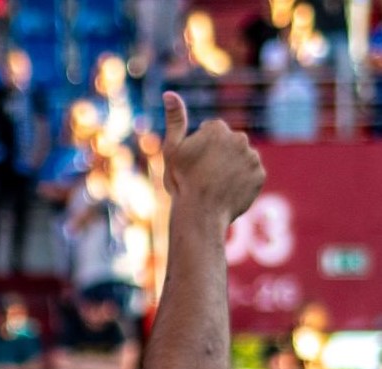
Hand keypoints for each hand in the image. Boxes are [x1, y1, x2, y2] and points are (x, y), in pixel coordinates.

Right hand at [161, 92, 264, 225]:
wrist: (200, 214)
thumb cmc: (182, 183)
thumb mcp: (172, 151)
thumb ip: (174, 120)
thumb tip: (169, 93)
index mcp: (218, 129)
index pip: (212, 134)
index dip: (200, 150)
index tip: (193, 165)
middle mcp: (239, 138)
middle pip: (228, 146)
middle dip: (219, 157)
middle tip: (204, 178)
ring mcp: (252, 157)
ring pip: (240, 160)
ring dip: (231, 170)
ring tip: (216, 188)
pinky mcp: (260, 175)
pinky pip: (251, 177)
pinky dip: (242, 184)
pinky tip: (228, 194)